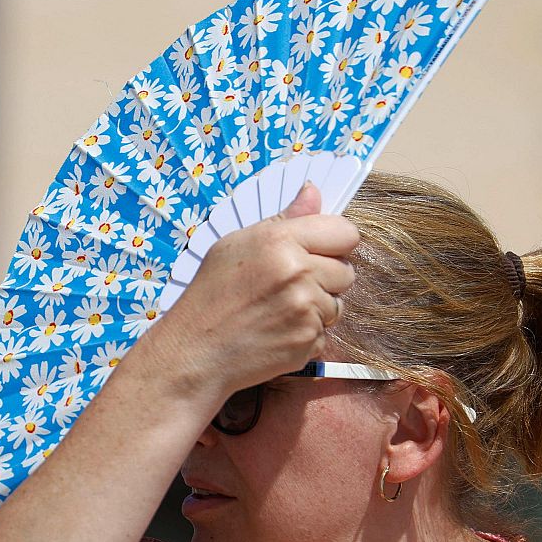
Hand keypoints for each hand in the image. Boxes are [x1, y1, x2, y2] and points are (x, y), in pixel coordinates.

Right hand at [150, 181, 357, 398]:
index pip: (346, 233)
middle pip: (347, 271)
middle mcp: (298, 272)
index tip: (318, 253)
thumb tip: (313, 192)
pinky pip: (326, 332)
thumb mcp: (237, 245)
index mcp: (280, 240)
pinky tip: (277, 332)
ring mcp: (306, 308)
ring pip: (337, 304)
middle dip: (325, 279)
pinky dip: (306, 334)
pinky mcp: (309, 340)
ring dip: (317, 309)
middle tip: (289, 288)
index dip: (334, 244)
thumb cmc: (211, 295)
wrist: (195, 350)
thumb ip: (284, 220)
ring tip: (280, 312)